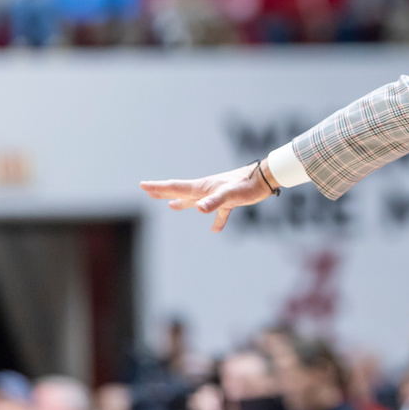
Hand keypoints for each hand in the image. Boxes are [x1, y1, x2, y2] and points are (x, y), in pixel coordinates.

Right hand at [140, 162, 276, 231]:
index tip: (143, 184)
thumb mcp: (230, 195)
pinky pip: (219, 212)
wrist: (265, 179)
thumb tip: (198, 209)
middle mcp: (206, 189)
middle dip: (163, 192)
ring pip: (195, 200)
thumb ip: (214, 202)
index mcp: (202, 187)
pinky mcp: (230, 201)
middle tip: (148, 190)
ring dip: (182, 203)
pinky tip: (215, 229)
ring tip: (171, 205)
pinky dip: (216, 220)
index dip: (158, 187)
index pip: (176, 187)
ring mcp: (217, 195)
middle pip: (180, 191)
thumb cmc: (247, 185)